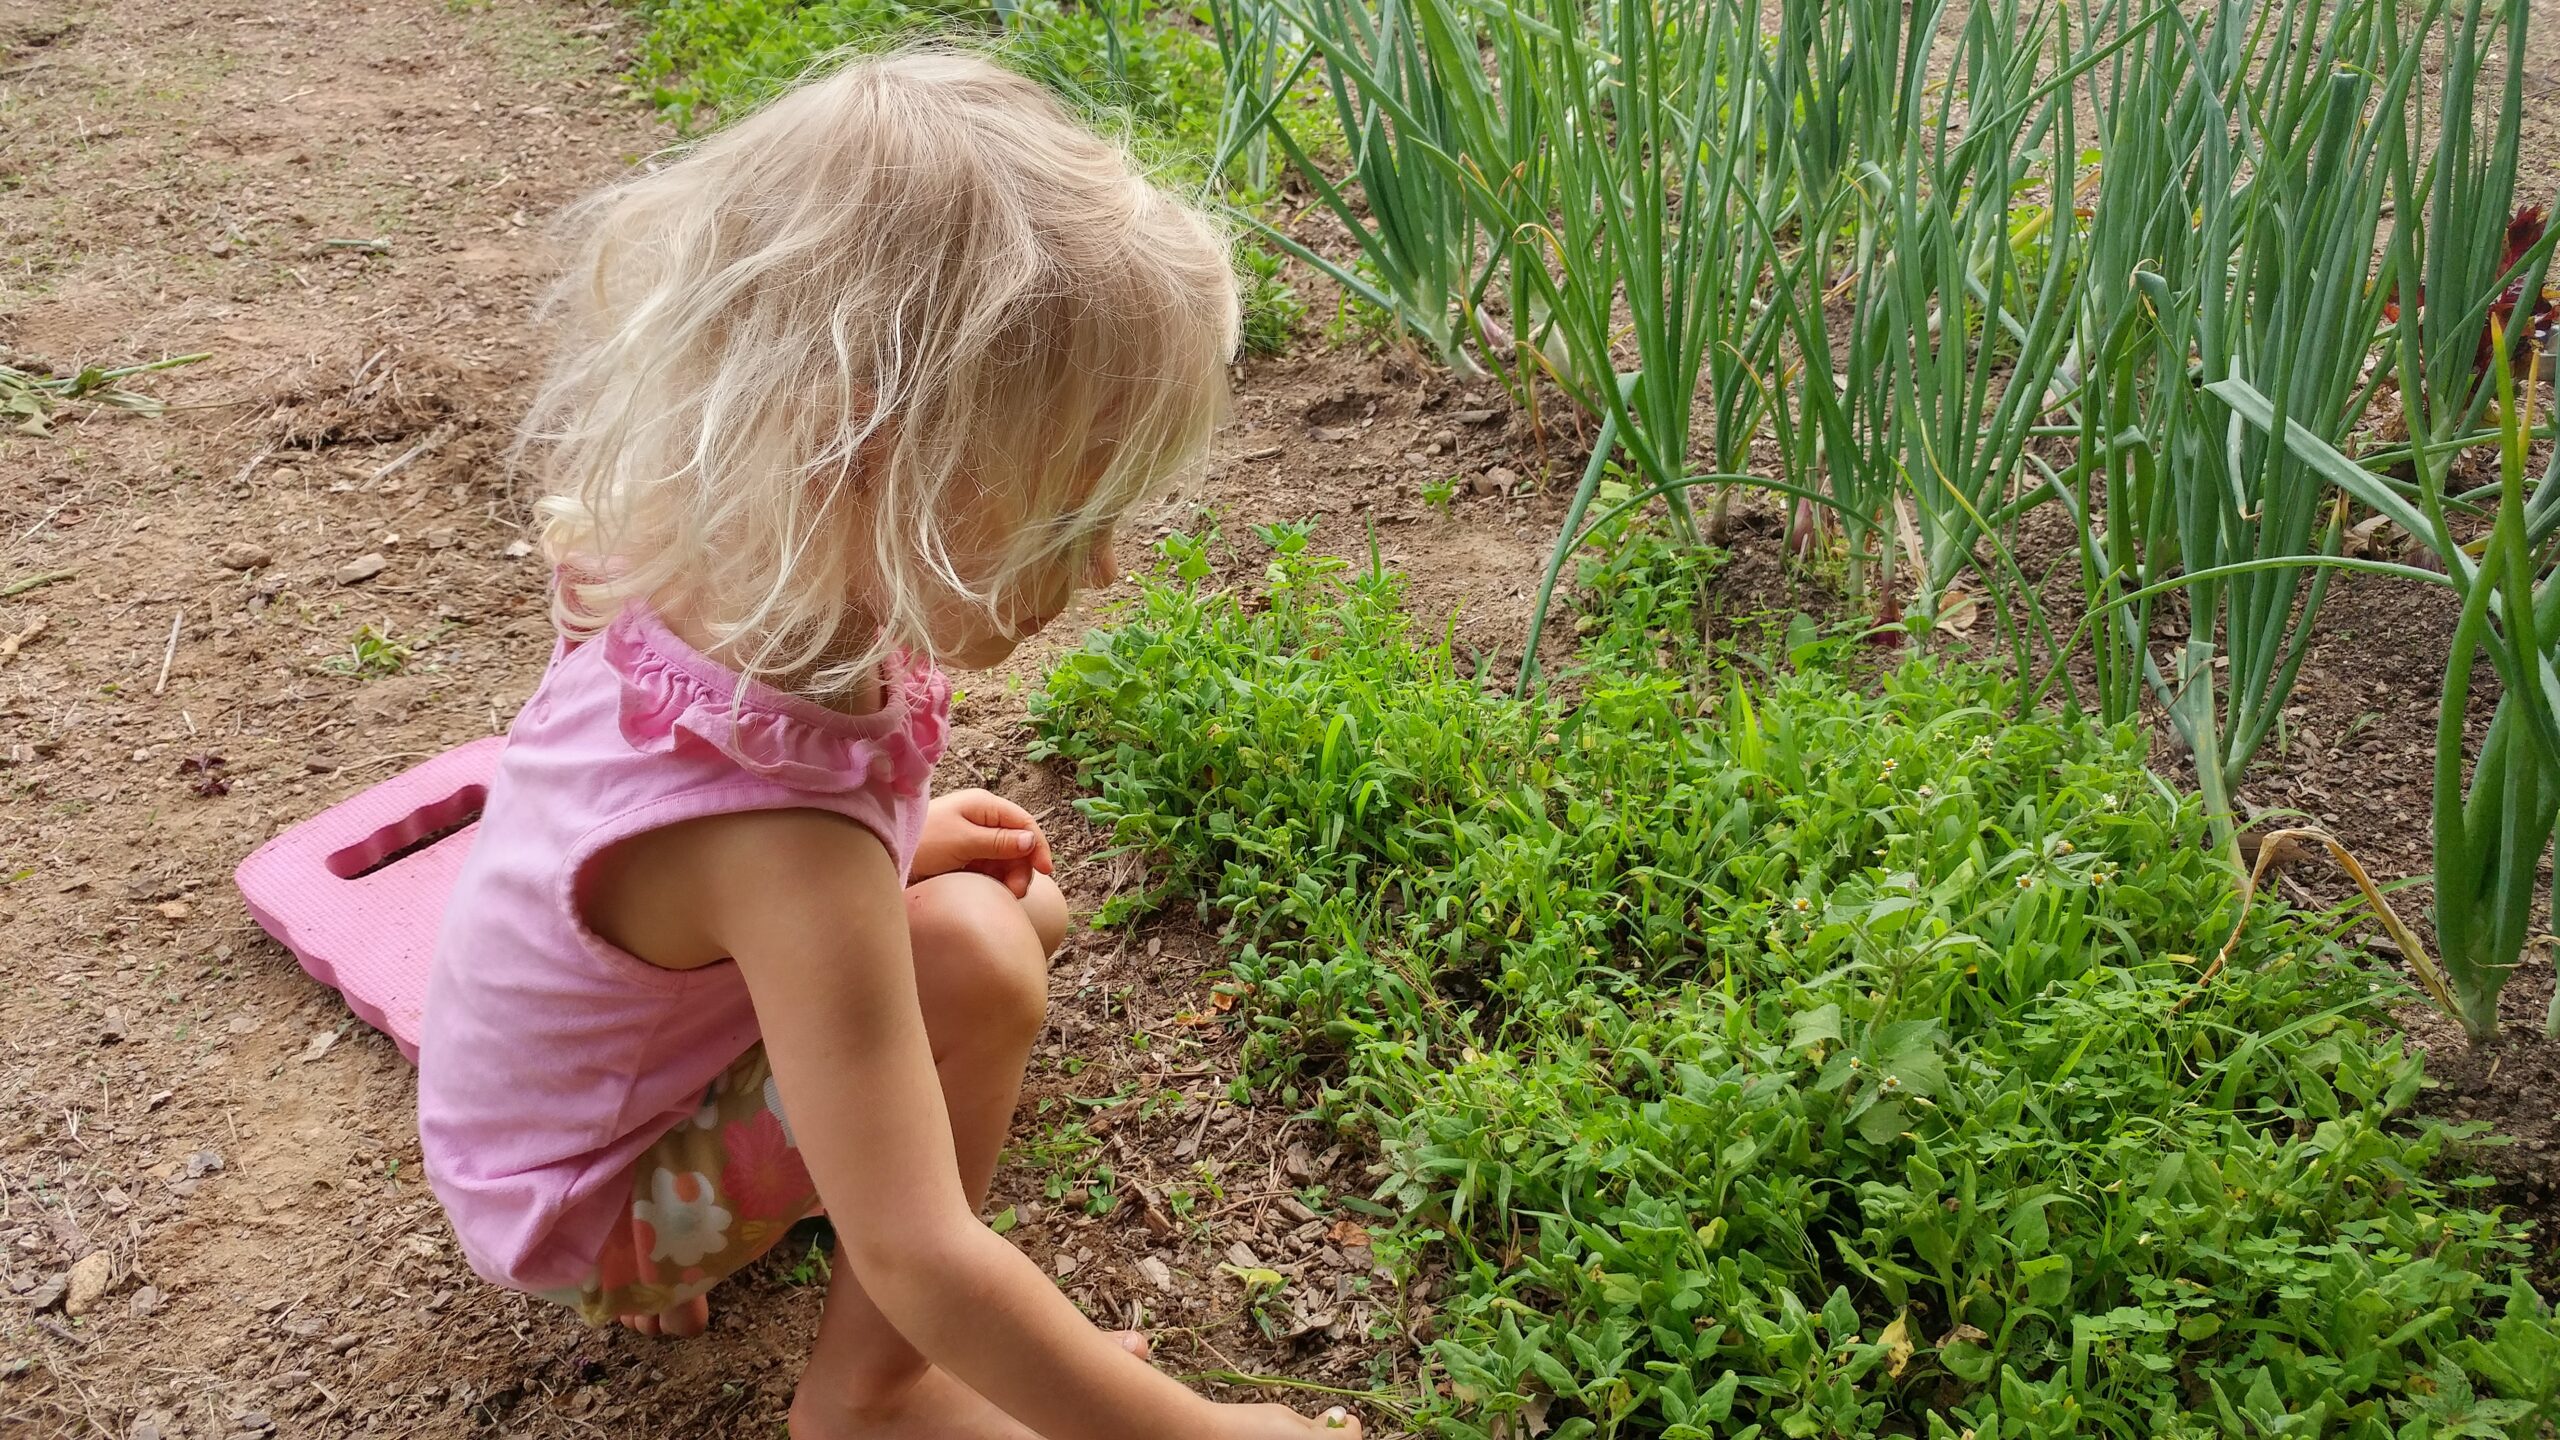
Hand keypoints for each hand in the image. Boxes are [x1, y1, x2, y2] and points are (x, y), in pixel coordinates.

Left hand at [911, 788, 1054, 895]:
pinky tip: (991, 891)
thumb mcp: (962, 841)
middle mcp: (983, 819)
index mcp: (984, 806)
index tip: (1044, 871)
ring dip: (1010, 876)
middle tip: (1014, 892)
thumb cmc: (923, 841)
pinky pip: (991, 868)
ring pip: (1007, 859)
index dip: (1038, 846)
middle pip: (1018, 844)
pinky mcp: (966, 856)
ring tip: (1003, 894)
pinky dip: (996, 880)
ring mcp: (975, 838)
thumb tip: (1030, 841)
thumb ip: (998, 842)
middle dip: (1021, 867)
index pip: (1024, 823)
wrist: (886, 852)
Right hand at [1217, 1403, 1361, 1438]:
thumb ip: (1316, 1424)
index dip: (1350, 1426)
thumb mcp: (1286, 1417)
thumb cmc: (1246, 1425)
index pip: (1351, 1439)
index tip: (1344, 1418)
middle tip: (1324, 1425)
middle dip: (1334, 1438)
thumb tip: (1336, 1420)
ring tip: (1300, 1434)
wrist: (1210, 1439)